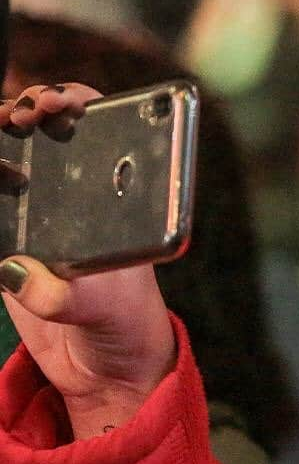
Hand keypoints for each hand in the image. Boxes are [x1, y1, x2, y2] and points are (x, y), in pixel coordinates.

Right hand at [0, 85, 176, 438]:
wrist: (102, 364)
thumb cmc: (122, 320)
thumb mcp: (103, 305)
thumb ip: (63, 294)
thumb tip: (19, 272)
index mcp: (110, 194)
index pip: (92, 123)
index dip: (69, 100)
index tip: (55, 103)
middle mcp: (71, 193)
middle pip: (35, 129)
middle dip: (19, 111)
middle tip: (16, 119)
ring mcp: (32, 212)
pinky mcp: (4, 241)